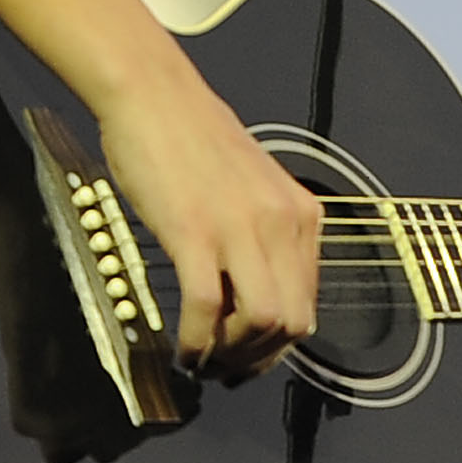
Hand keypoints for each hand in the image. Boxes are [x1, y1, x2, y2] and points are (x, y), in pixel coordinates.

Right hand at [97, 71, 321, 380]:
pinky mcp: (194, 232)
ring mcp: (239, 228)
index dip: (279, 345)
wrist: (153, 94)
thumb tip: (255, 294)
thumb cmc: (192, 137)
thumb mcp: (253, 187)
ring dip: (231, 356)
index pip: (309, 303)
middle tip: (226, 368)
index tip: (251, 357)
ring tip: (203, 360)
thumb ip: (264, 235)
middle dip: (258, 359)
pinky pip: (205, 308)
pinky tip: (182, 348)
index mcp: (299, 214)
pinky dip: (196, 342)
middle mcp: (281, 222)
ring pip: (261, 323)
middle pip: (293, 323)